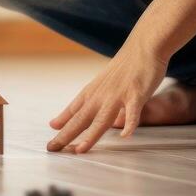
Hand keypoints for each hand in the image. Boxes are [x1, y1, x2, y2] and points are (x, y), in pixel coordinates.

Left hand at [47, 40, 168, 151]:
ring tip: (80, 149)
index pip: (73, 111)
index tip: (50, 141)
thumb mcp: (102, 83)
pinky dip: (129, 122)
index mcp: (93, 91)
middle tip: (52, 148)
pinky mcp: (137, 93)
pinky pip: (133, 111)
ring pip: (103, 118)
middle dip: (66, 135)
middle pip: (82, 118)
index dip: (61, 126)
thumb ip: (91, 101)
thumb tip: (79, 114)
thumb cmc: (124, 67)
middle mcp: (102, 94)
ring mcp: (118, 94)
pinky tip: (125, 135)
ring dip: (91, 135)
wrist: (144, 46)